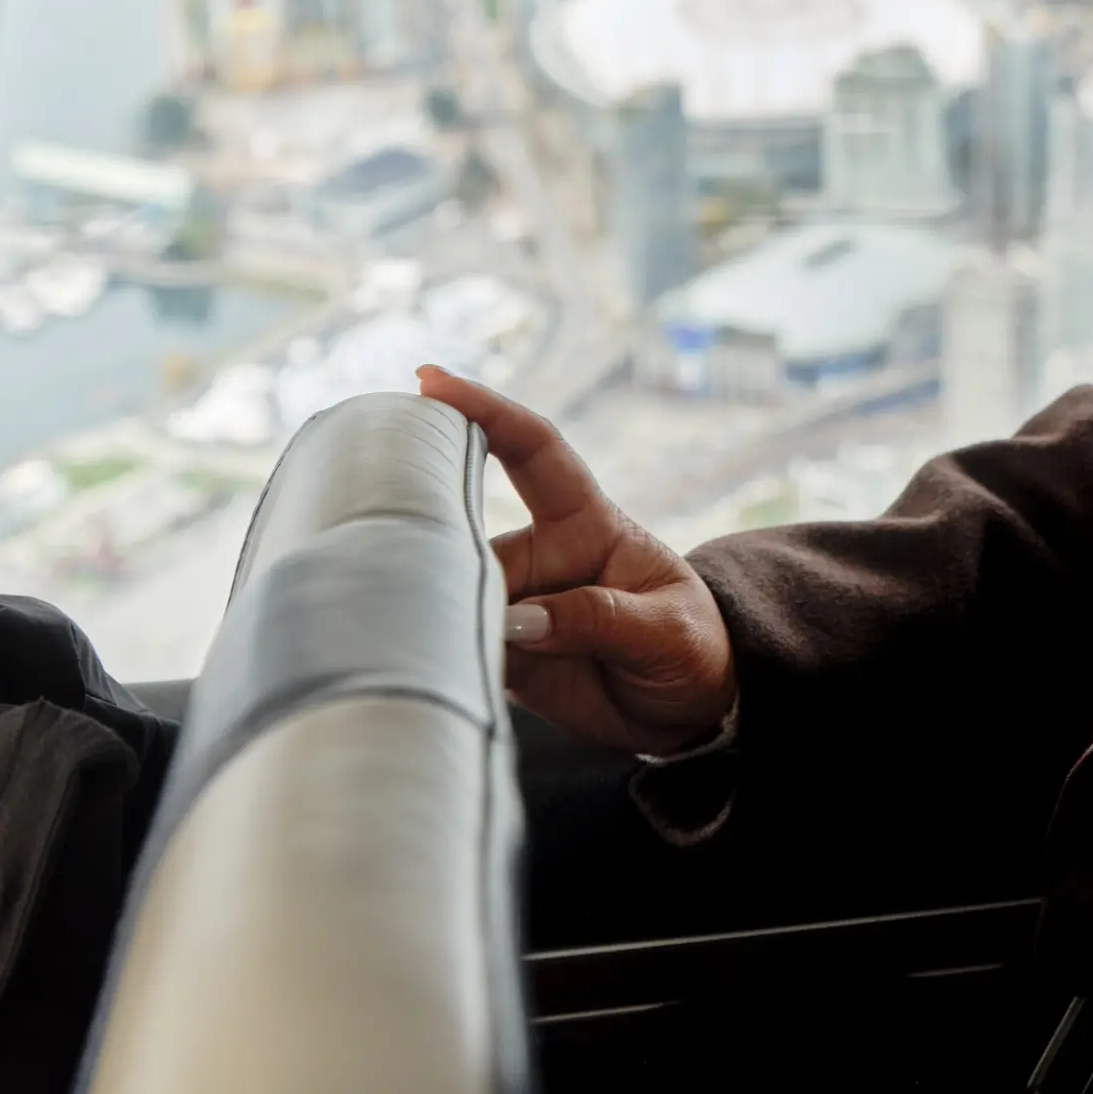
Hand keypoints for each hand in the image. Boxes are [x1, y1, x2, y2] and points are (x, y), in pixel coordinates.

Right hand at [416, 367, 736, 754]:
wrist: (690, 711)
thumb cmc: (691, 648)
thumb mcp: (666, 631)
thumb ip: (599, 620)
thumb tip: (520, 621)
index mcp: (589, 524)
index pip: (534, 451)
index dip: (486, 410)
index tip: (431, 382)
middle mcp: (542, 556)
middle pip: (469, 534)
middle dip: (432, 541)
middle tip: (401, 565)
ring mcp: (517, 604)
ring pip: (454, 594)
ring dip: (434, 611)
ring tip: (426, 640)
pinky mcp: (501, 653)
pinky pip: (458, 644)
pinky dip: (438, 652)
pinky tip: (423, 664)